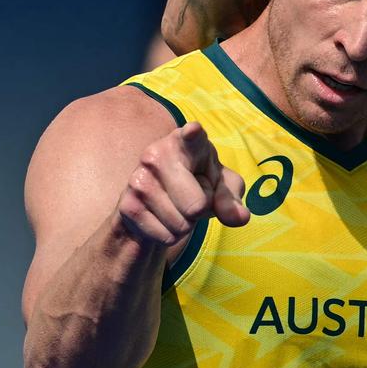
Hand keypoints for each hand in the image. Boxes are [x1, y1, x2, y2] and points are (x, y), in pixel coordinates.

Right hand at [116, 122, 249, 246]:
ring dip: (185, 224)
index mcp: (187, 142)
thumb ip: (232, 200)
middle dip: (201, 211)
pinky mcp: (127, 205)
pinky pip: (166, 236)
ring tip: (176, 204)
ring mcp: (139, 179)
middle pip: (197, 206)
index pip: (192, 136)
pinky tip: (162, 217)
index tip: (194, 131)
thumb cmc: (197, 185)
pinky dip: (170, 235)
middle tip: (192, 196)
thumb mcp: (222, 188)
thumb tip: (239, 218)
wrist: (155, 205)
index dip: (194, 134)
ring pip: (182, 224)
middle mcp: (158, 155)